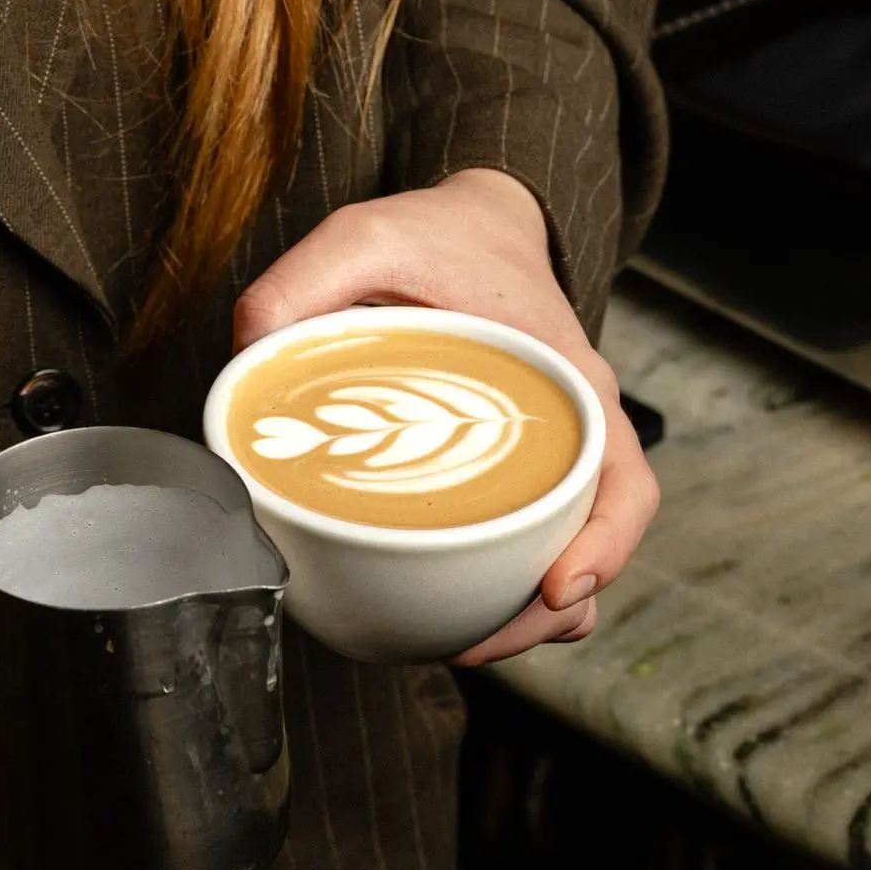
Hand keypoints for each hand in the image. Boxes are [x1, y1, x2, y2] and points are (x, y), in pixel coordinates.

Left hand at [235, 169, 657, 662]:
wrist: (474, 224)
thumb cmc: (440, 236)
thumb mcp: (367, 233)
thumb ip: (307, 278)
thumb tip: (247, 352)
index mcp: (572, 383)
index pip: (624, 484)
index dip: (604, 546)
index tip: (556, 588)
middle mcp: (574, 432)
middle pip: (593, 545)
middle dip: (543, 615)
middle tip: (471, 644)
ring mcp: (548, 461)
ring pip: (561, 559)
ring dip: (522, 617)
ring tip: (453, 643)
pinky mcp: (512, 476)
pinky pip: (524, 545)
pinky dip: (497, 589)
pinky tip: (438, 609)